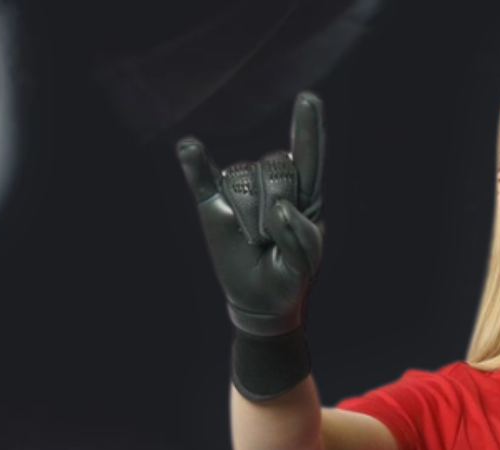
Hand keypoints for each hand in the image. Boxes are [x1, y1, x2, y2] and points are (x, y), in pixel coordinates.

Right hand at [176, 91, 324, 399]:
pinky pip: (200, 178)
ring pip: (244, 180)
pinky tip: (190, 149)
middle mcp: (271, 182)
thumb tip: (278, 207)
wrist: (261, 299)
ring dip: (250, 218)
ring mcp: (239, 191)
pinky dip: (194, 163)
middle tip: (273, 240)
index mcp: (304, 191)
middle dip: (276, 208)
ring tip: (254, 240)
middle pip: (276, 167)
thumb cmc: (290, 274)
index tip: (308, 98)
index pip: (309, 154)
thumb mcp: (307, 260)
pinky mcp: (211, 204)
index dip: (307, 127)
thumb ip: (301, 235)